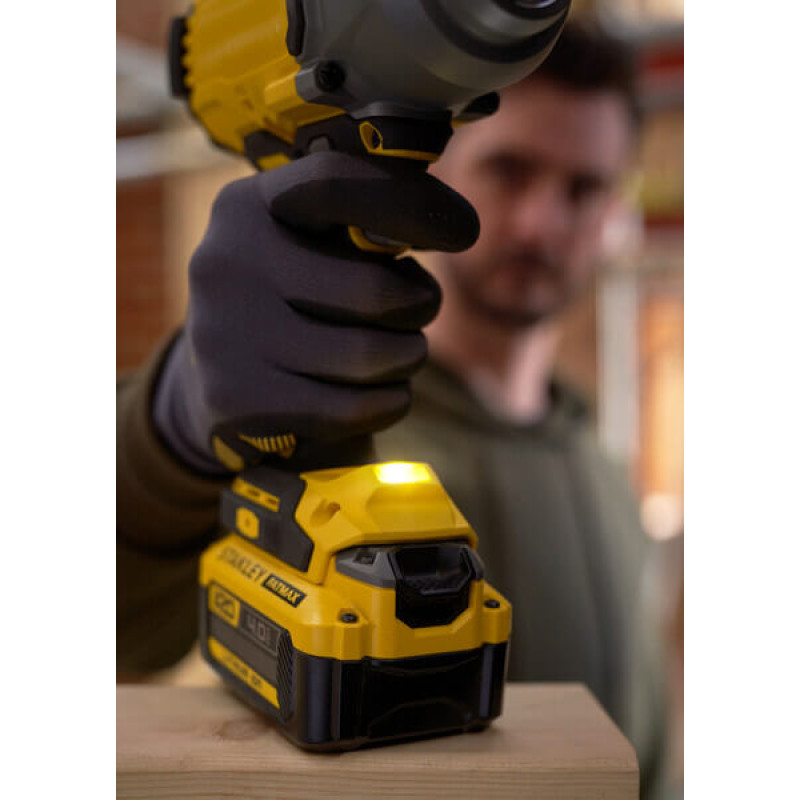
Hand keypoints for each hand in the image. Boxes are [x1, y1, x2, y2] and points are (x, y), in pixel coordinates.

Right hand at [153, 150, 477, 472]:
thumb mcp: (314, 249)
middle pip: (373, 289)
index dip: (413, 205)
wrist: (230, 391)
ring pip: (369, 355)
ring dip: (408, 357)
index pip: (335, 182)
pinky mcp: (237, 401)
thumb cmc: (298, 307)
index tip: (463, 232)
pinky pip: (354, 407)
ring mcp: (223, 335)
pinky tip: (383, 394)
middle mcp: (224, 263)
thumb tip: (446, 227)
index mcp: (247, 207)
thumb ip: (363, 229)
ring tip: (401, 352)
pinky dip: (389, 402)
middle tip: (421, 308)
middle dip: (421, 304)